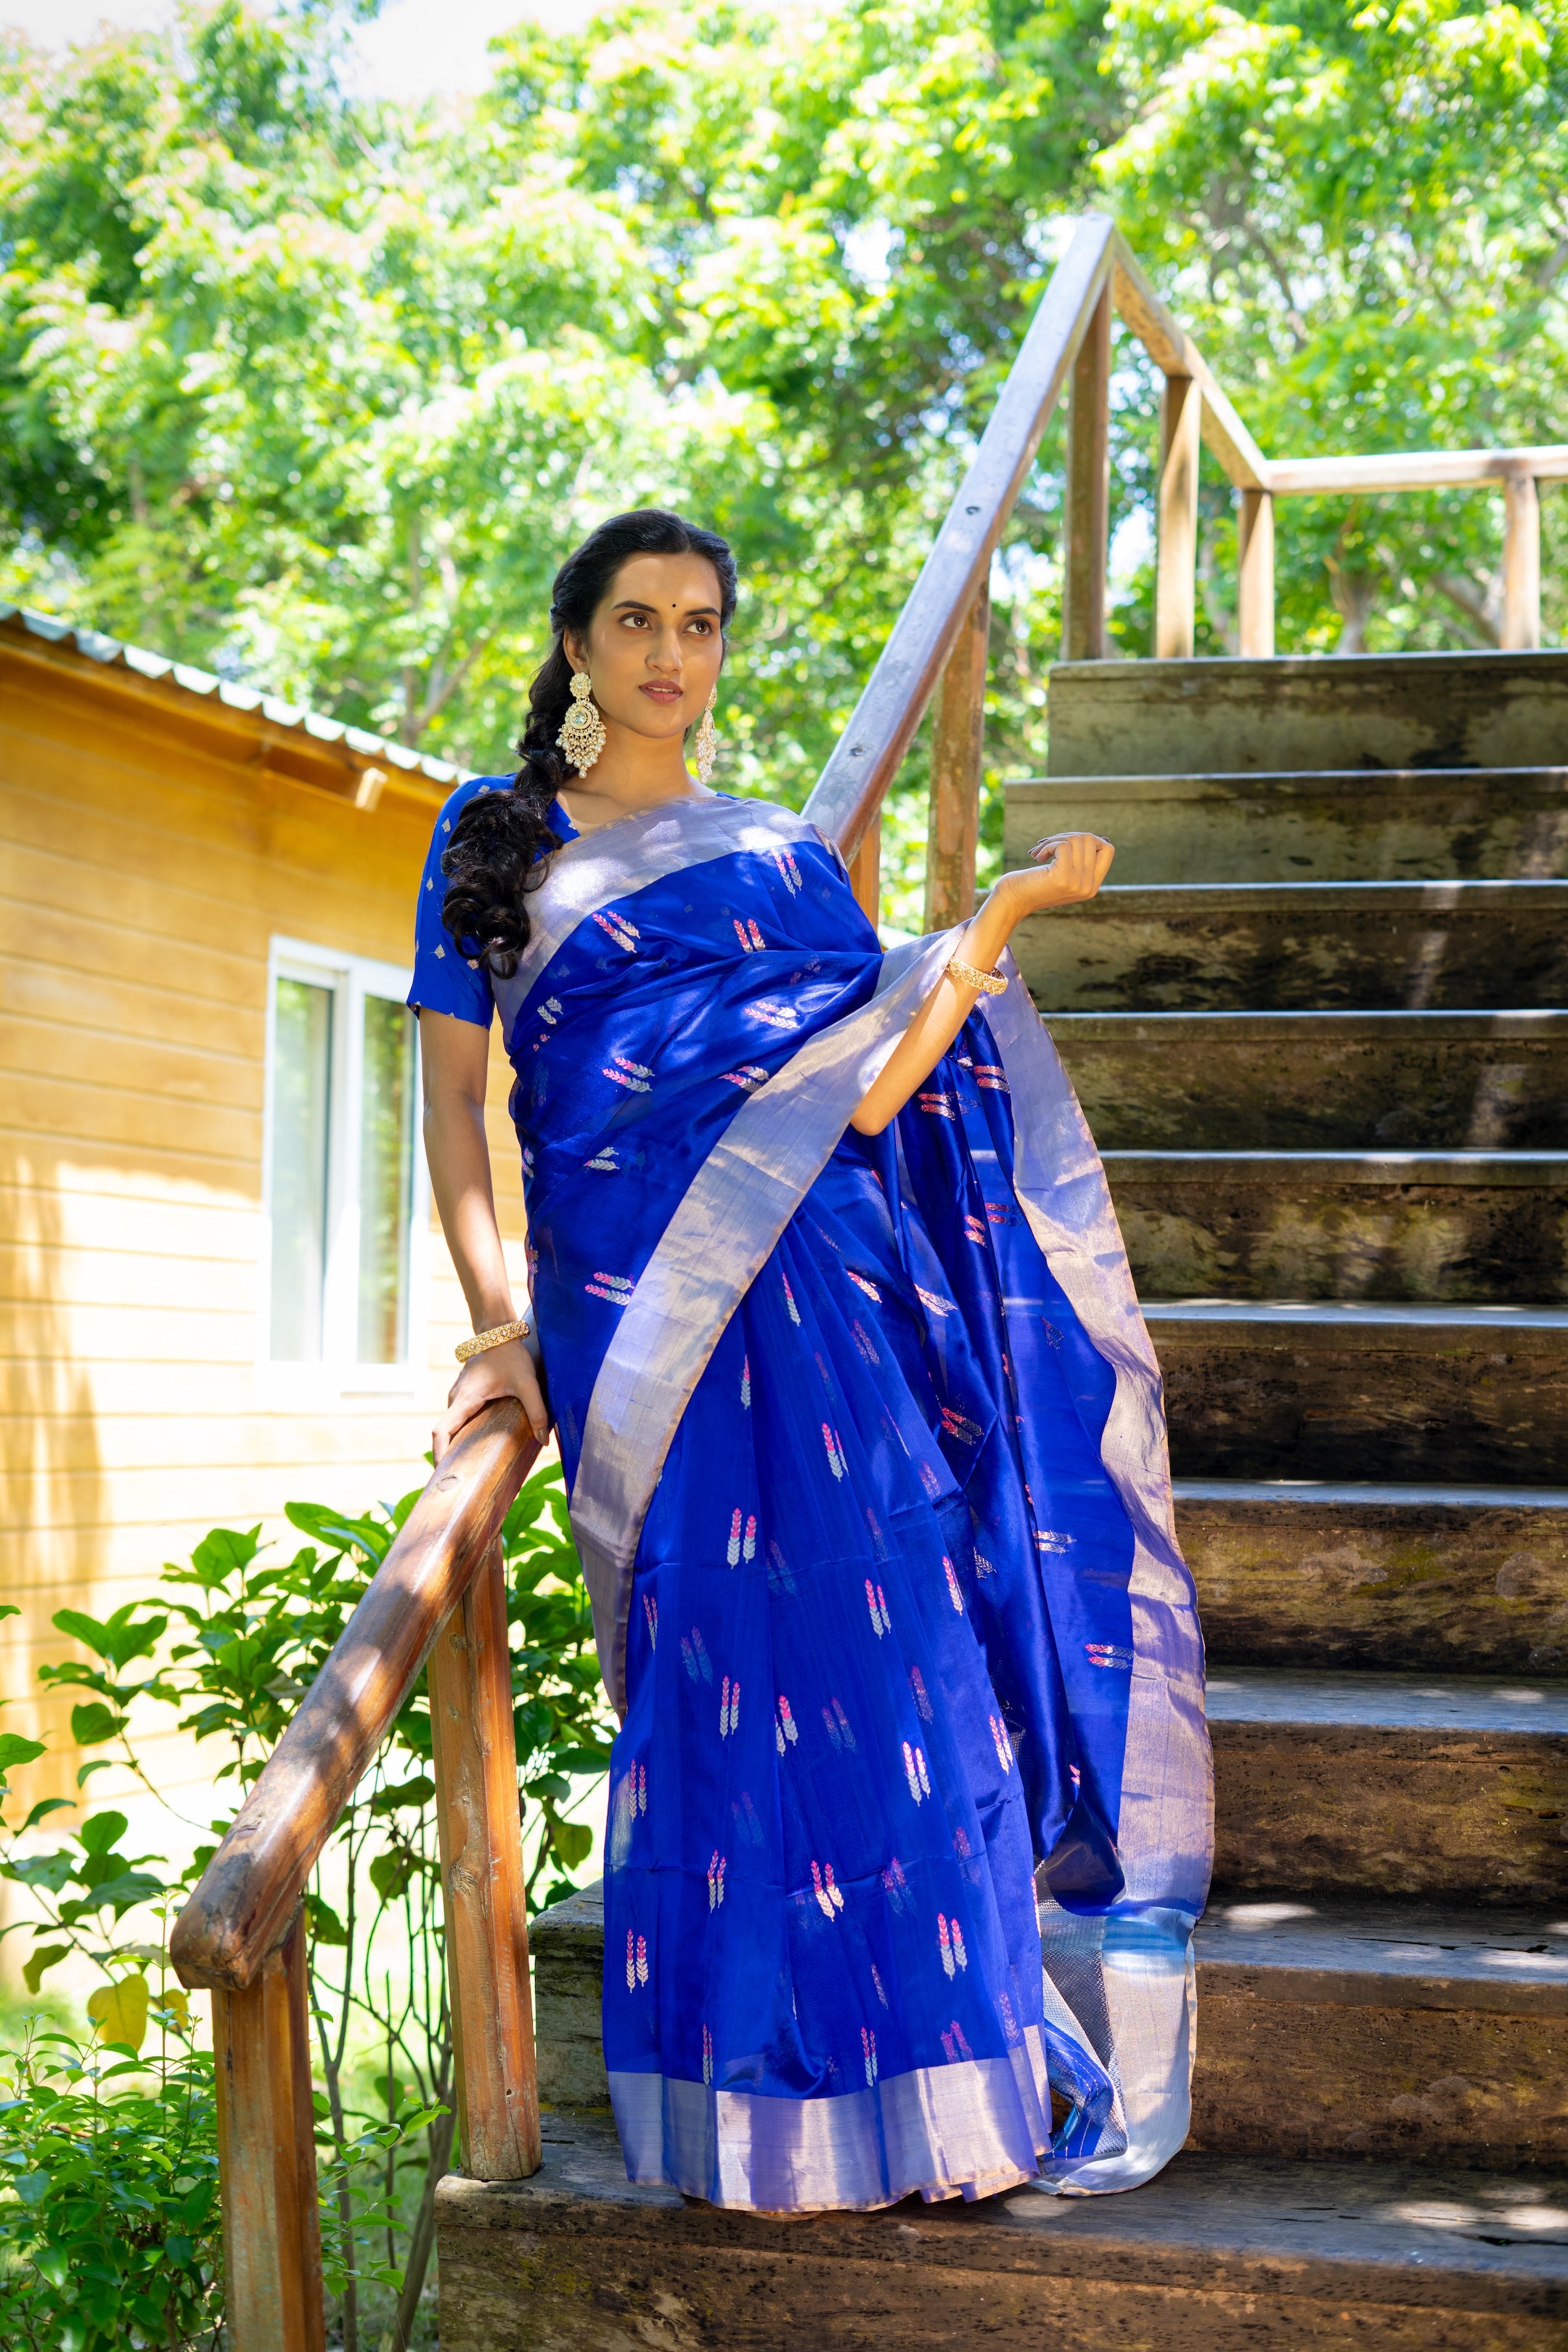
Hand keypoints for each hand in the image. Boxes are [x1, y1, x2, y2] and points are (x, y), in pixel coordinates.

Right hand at [433, 1338, 549, 1463]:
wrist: (499, 1331)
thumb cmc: (510, 1355)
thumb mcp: (527, 1382)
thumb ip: (537, 1410)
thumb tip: (543, 1440)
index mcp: (464, 1400)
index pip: (441, 1432)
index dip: (438, 1454)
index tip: (442, 1474)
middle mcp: (456, 1400)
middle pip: (445, 1434)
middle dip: (448, 1458)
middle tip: (459, 1483)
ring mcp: (459, 1397)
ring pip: (452, 1426)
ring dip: (456, 1446)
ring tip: (468, 1470)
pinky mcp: (466, 1395)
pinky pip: (460, 1419)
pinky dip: (463, 1434)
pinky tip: (478, 1446)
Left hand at [990, 831, 1113, 926]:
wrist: (1012, 901)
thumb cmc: (1034, 883)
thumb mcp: (1062, 872)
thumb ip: (1080, 860)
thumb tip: (1104, 839)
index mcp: (1092, 886)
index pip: (1108, 850)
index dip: (1090, 839)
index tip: (1068, 843)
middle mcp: (1089, 886)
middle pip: (1091, 840)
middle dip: (1066, 836)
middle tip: (1047, 845)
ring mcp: (1078, 883)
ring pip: (1077, 840)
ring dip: (1054, 839)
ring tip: (1039, 851)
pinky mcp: (1063, 878)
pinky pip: (1063, 845)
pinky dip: (1048, 845)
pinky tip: (1037, 857)